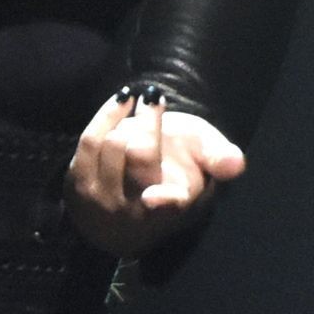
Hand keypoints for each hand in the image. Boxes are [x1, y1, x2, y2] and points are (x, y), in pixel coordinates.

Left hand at [63, 83, 245, 257]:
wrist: (135, 173)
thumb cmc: (178, 161)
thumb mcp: (204, 155)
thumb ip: (219, 157)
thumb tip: (235, 164)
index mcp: (173, 206)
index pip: (167, 206)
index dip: (161, 203)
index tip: (153, 198)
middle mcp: (135, 210)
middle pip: (138, 154)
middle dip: (149, 121)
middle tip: (154, 102)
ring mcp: (102, 202)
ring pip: (113, 144)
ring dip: (128, 119)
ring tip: (137, 111)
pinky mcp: (77, 185)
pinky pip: (90, 141)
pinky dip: (107, 115)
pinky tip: (120, 104)